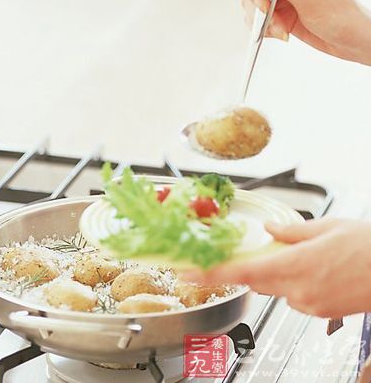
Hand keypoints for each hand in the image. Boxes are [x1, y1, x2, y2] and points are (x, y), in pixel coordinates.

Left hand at [182, 218, 370, 318]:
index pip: (242, 271)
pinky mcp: (318, 312)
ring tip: (305, 256)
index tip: (188, 271)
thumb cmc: (368, 246)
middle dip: (256, 264)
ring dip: (277, 271)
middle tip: (267, 248)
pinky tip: (314, 270)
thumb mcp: (327, 228)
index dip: (211, 272)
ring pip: (274, 287)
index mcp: (295, 264)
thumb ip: (291, 231)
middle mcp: (298, 289)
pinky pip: (292, 296)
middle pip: (257, 278)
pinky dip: (292, 282)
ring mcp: (308, 304)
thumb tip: (269, 228)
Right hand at [242, 0, 370, 64]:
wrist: (352, 40)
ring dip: (264, 25)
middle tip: (272, 24)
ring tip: (281, 33)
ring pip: (259, 10)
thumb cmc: (342, 18)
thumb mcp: (312, 1)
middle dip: (259, 12)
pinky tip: (281, 36)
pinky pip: (266, 24)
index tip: (264, 9)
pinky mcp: (286, 19)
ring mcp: (287, 4)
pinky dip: (268, 32)